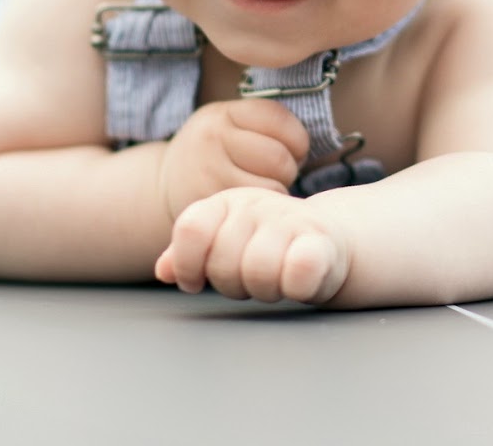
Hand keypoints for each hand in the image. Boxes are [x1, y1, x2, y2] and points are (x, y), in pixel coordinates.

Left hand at [154, 188, 349, 303]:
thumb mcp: (223, 242)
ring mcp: (291, 221)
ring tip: (274, 282)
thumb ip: (190, 254)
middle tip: (248, 281)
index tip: (196, 282)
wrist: (329, 237)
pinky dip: (295, 283)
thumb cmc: (266, 245)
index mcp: (227, 202)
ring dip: (264, 290)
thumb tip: (163, 271)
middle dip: (231, 285)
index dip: (188, 264)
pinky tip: (298, 282)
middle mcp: (258, 205)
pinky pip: (299, 269)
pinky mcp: (323, 242)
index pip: (192, 230)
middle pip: (223, 264)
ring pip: (258, 272)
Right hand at [159, 99, 308, 220]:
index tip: (293, 149)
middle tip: (277, 172)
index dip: (296, 138)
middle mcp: (213, 139)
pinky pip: (259, 207)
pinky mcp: (212, 203)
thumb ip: (262, 122)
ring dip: (279, 188)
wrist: (163, 184)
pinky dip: (265, 205)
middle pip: (279, 156)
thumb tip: (307, 141)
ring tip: (264, 185)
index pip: (278, 119)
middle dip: (289, 166)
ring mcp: (210, 173)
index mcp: (223, 113)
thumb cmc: (213, 151)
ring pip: (273, 184)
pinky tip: (255, 202)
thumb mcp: (228, 121)